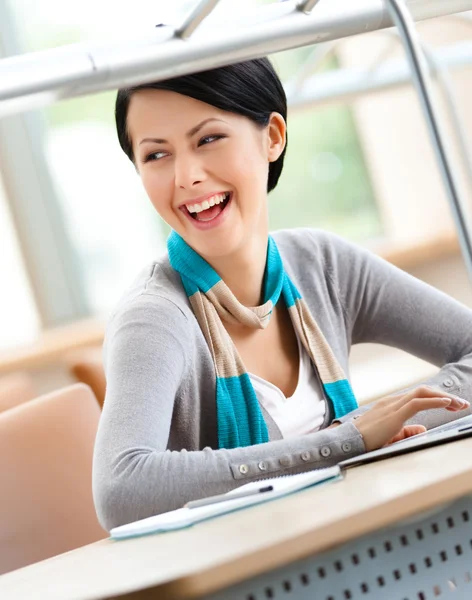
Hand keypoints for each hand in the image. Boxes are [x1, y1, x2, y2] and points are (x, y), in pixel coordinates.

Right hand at [353, 385, 468, 451]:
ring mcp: (393, 406)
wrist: (347, 442)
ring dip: (444, 397)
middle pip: (424, 390)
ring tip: (459, 403)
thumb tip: (423, 428)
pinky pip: (417, 403)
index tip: (453, 404)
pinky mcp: (393, 415)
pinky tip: (447, 403)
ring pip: (423, 393)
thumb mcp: (391, 435)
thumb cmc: (365, 440)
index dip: (438, 397)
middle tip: (462, 404)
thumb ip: (407, 431)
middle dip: (445, 395)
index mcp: (392, 405)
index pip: (419, 395)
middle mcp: (393, 401)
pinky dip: (434, 401)